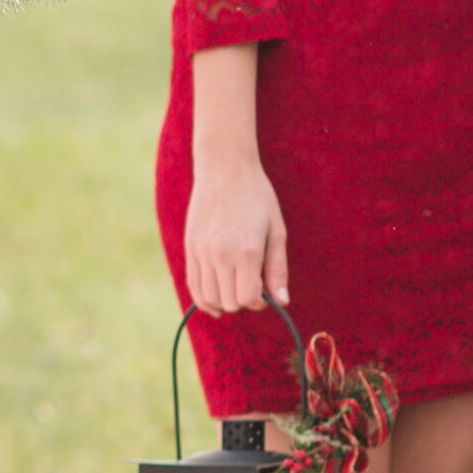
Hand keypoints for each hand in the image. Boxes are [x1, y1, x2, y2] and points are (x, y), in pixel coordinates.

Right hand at [182, 148, 289, 317]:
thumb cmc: (257, 197)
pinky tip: (215, 303)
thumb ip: (278, 269)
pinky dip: (204, 299)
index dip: (259, 302)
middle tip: (252, 287)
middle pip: (229, 302)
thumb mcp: (276, 230)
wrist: (224, 168)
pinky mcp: (190, 247)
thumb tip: (282, 302)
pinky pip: (193, 285)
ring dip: (224, 302)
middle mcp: (221, 254)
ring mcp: (202, 252)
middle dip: (243, 302)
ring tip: (234, 291)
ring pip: (209, 297)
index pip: (248, 298)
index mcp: (247, 251)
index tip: (265, 293)